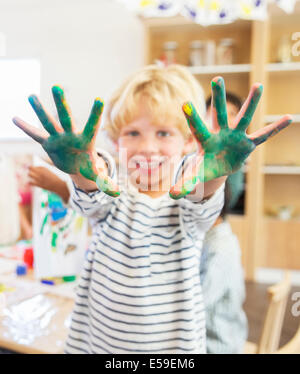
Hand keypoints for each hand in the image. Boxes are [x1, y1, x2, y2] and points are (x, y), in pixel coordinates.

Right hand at [13, 86, 119, 196]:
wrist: (77, 165)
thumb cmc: (89, 166)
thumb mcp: (97, 175)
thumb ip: (106, 183)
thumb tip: (118, 195)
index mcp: (86, 141)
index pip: (92, 126)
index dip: (95, 114)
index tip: (99, 99)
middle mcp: (71, 135)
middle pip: (66, 117)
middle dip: (61, 103)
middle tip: (56, 86)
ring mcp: (59, 137)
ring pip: (48, 122)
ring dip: (40, 110)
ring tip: (31, 96)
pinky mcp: (49, 142)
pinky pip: (36, 134)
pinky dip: (26, 128)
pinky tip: (15, 118)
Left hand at [170, 76, 291, 198]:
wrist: (219, 166)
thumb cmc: (205, 168)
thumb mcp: (196, 176)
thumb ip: (185, 183)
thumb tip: (172, 195)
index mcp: (205, 141)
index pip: (197, 128)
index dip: (192, 117)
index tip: (184, 103)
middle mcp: (220, 134)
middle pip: (219, 114)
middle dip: (218, 97)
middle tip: (217, 78)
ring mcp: (236, 137)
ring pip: (244, 118)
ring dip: (251, 103)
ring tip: (258, 85)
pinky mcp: (248, 144)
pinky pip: (263, 136)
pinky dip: (275, 129)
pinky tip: (289, 118)